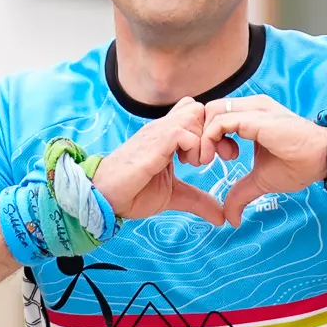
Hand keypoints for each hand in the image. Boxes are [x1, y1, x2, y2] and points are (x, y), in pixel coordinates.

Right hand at [90, 98, 227, 224]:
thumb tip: (222, 217)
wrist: (105, 196)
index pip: (197, 114)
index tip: (220, 156)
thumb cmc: (134, 192)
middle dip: (214, 132)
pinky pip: (183, 131)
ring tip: (198, 163)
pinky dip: (194, 147)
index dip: (213, 131)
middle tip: (215, 158)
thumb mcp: (175, 196)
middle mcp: (164, 129)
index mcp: (169, 136)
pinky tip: (189, 165)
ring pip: (194, 114)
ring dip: (204, 139)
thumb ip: (198, 201)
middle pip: (199, 108)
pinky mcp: (153, 143)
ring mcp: (158, 133)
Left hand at [197, 94, 326, 225]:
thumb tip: (231, 219)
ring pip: (210, 112)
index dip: (205, 136)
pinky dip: (208, 139)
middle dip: (197, 134)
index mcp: (251, 116)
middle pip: (207, 110)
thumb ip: (241, 193)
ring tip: (205, 161)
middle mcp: (250, 107)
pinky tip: (212, 158)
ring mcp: (253, 109)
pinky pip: (219, 121)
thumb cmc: (299, 164)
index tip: (208, 160)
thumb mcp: (261, 181)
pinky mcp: (255, 118)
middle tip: (202, 160)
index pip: (215, 116)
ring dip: (201, 138)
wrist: (324, 159)